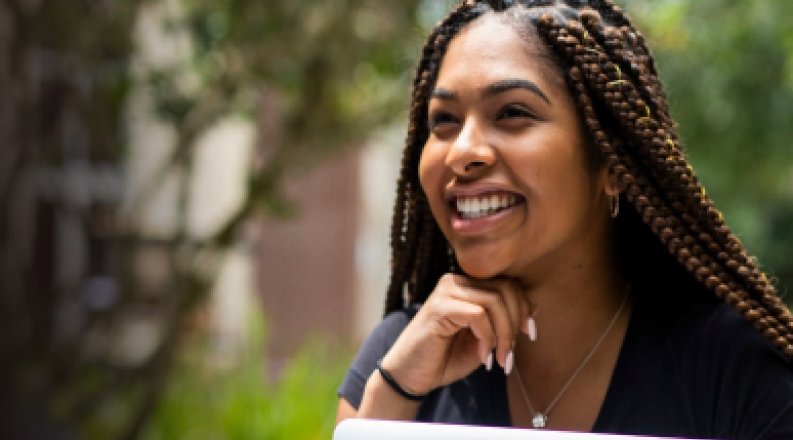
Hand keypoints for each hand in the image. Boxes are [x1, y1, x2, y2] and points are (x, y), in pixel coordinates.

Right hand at [379, 273, 529, 394]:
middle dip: (516, 323)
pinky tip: (483, 354)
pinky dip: (487, 337)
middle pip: (505, 289)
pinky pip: (477, 315)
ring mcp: (446, 292)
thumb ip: (502, 323)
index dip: (524, 308)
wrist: (411, 376)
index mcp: (466, 285)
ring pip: (494, 300)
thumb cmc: (446, 358)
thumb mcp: (483, 339)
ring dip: (504, 333)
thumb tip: (532, 311)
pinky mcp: (438, 308)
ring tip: (499, 358)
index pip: (507, 284)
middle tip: (510, 353)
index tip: (529, 334)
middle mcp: (456, 282)